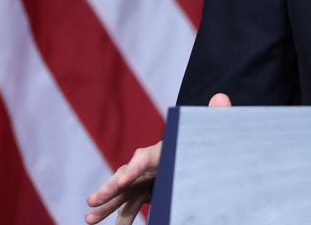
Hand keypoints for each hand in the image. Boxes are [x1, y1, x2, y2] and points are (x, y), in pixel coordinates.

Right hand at [85, 93, 231, 223]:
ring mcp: (143, 180)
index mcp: (162, 150)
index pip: (143, 157)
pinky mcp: (144, 193)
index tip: (124, 182)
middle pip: (125, 176)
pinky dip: (122, 220)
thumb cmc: (203, 142)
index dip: (133, 169)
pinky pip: (130, 208)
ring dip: (106, 207)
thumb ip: (213, 117)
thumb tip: (221, 97)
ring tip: (89, 219)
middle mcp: (147, 165)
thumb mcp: (207, 132)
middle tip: (92, 201)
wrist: (203, 159)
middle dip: (109, 189)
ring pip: (121, 195)